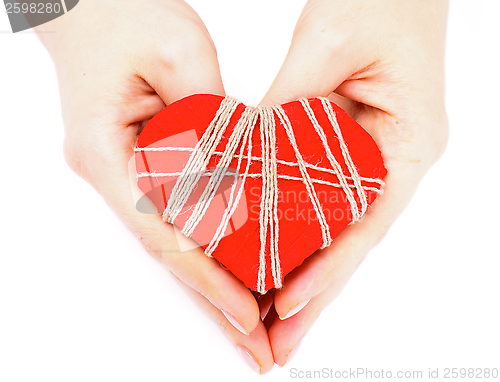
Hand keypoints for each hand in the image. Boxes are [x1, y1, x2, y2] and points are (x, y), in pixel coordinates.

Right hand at [36, 0, 273, 373]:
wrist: (90, 2)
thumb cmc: (123, 13)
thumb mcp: (179, 52)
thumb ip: (211, 116)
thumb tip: (242, 174)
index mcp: (108, 153)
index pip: (166, 233)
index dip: (209, 278)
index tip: (247, 313)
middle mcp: (112, 174)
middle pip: (171, 251)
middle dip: (215, 297)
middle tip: (256, 345)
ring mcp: (126, 172)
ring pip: (178, 237)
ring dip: (214, 277)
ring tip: (251, 320)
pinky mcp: (145, 163)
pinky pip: (182, 212)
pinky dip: (211, 241)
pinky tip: (237, 264)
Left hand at [259, 0, 449, 365]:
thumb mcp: (326, 44)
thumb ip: (286, 106)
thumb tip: (246, 160)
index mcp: (409, 141)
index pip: (364, 221)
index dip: (327, 268)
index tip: (288, 304)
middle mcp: (396, 159)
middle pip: (352, 240)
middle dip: (315, 292)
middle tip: (281, 341)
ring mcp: (377, 158)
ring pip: (337, 227)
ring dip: (307, 270)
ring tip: (275, 317)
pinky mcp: (354, 148)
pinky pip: (325, 199)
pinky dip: (301, 231)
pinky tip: (277, 257)